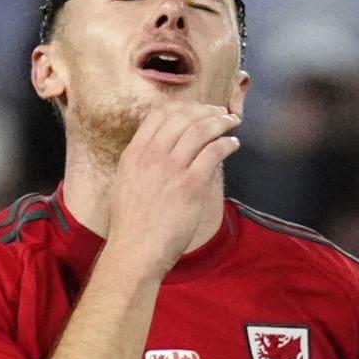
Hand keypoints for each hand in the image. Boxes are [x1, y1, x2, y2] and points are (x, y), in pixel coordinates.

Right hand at [105, 103, 241, 276]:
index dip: (182, 107)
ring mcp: (171, 169)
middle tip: (220, 112)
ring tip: (232, 122)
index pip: (159, 115)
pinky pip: (213, 152)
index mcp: (134, 154)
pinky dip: (226, 143)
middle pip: (182, 117)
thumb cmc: (131, 225)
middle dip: (205, 110)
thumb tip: (160, 153)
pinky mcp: (191, 185)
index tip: (196, 109)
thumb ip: (141, 164)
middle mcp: (152, 156)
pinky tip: (233, 144)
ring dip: (220, 122)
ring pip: (200, 130)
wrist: (135, 251)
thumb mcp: (125, 184)